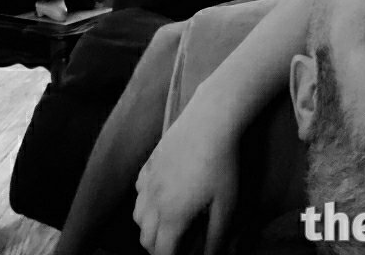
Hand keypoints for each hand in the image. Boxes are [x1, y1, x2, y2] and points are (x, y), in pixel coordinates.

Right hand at [134, 113, 239, 254]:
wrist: (209, 122)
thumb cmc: (222, 164)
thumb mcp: (226, 205)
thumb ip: (216, 236)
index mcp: (172, 216)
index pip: (162, 252)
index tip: (185, 254)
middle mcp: (154, 201)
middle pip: (146, 239)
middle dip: (160, 248)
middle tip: (180, 245)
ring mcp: (148, 181)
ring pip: (138, 216)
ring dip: (149, 226)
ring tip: (169, 224)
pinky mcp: (149, 163)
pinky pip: (138, 191)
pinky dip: (145, 201)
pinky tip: (162, 196)